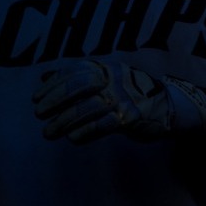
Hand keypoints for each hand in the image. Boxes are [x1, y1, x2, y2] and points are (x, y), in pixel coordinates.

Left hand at [31, 58, 205, 143]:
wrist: (169, 106)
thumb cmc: (131, 94)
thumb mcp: (106, 79)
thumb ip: (77, 78)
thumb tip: (44, 77)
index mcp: (106, 67)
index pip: (74, 71)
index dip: (53, 84)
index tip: (36, 98)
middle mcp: (114, 79)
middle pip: (79, 86)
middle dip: (55, 100)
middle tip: (39, 114)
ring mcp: (124, 97)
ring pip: (88, 108)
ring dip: (64, 121)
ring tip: (49, 132)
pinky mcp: (131, 117)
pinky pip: (103, 124)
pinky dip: (85, 132)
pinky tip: (72, 138)